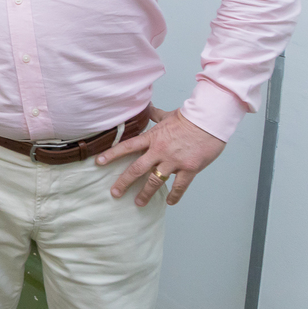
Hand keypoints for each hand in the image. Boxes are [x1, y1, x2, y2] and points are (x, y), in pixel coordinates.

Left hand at [96, 104, 226, 205]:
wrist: (208, 121)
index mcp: (152, 138)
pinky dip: (174, 196)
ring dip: (145, 193)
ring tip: (139, 202)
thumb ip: (155, 114)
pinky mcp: (189, 169)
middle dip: (124, 182)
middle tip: (115, 193)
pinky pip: (179, 186)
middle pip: (136, 169)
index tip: (99, 162)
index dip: (112, 155)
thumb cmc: (189, 117)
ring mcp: (174, 161)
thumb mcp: (167, 115)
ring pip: (155, 181)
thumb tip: (148, 106)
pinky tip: (169, 202)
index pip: (127, 147)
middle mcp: (159, 151)